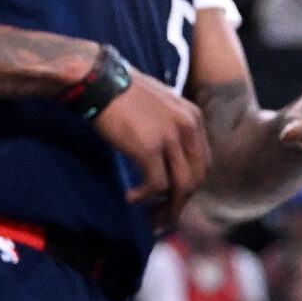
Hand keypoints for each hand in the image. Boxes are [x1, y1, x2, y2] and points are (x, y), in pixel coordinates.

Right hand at [94, 74, 209, 231]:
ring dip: (167, 207)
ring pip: (181, 186)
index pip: (202, 162)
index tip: (172, 198)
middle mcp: (188, 126)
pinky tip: (130, 198)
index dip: (189, 185)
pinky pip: (156, 185)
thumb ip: (172, 129)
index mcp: (193, 117)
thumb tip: (169, 160)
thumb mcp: (160, 107)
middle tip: (162, 216)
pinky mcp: (148, 148)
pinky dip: (144, 197)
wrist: (99, 82)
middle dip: (181, 201)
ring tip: (150, 218)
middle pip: (196, 176)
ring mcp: (170, 137)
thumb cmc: (123, 94)